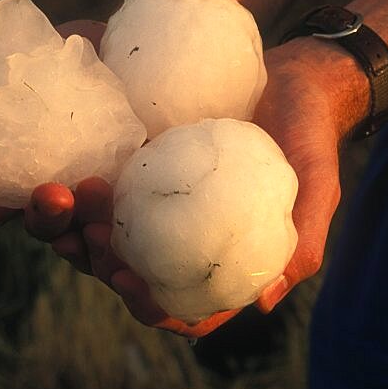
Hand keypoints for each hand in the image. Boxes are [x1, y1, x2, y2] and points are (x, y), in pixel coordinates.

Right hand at [0, 19, 106, 241]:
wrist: (148, 60)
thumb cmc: (78, 66)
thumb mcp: (26, 63)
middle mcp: (30, 194)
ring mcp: (78, 207)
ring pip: (50, 233)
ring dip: (47, 218)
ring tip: (63, 191)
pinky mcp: (123, 211)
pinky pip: (107, 248)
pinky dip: (99, 244)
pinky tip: (101, 228)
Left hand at [59, 40, 354, 336]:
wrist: (293, 80)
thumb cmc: (310, 136)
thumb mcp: (318, 185)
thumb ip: (304, 241)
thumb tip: (264, 302)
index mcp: (226, 263)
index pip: (186, 308)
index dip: (153, 308)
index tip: (131, 284)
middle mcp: (188, 242)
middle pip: (137, 276)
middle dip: (105, 268)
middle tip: (92, 238)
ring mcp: (164, 208)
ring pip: (113, 236)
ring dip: (82, 233)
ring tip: (69, 206)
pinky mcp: (145, 170)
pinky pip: (110, 189)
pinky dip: (86, 192)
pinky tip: (72, 175)